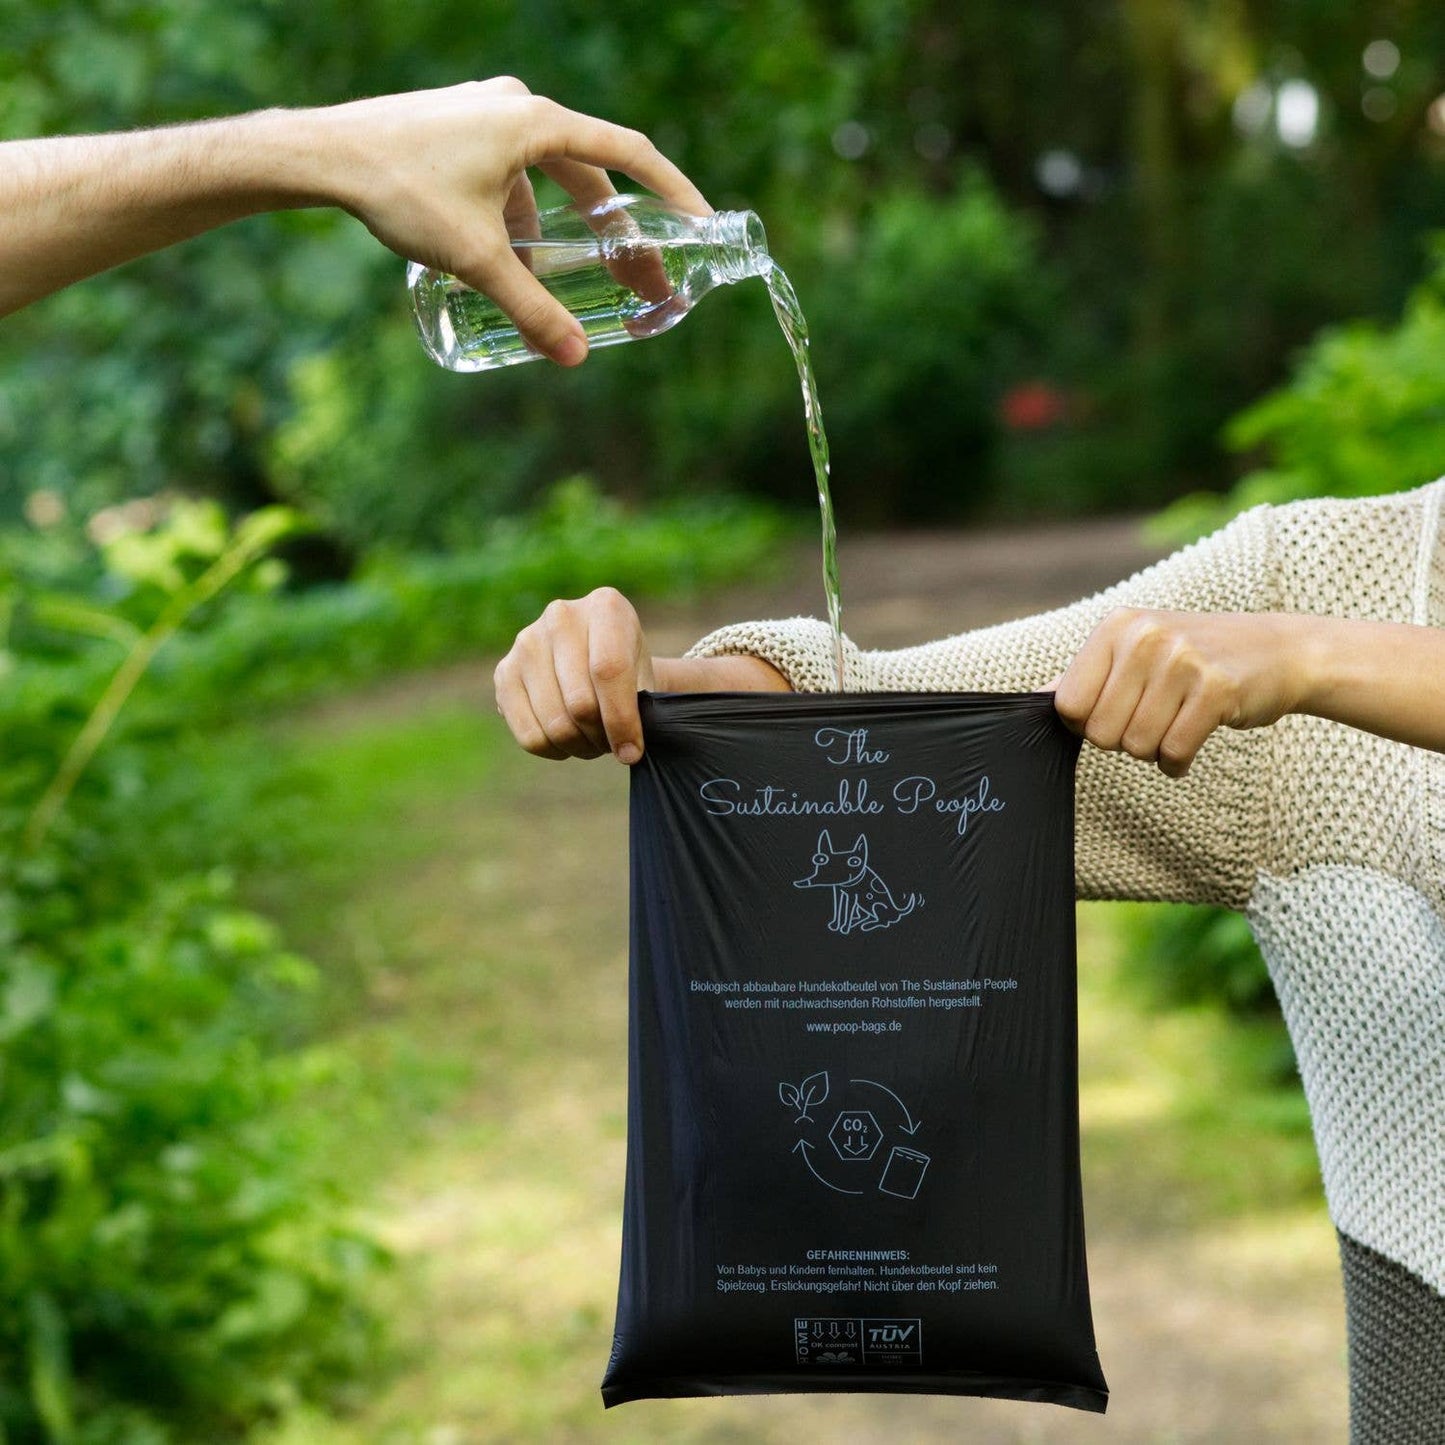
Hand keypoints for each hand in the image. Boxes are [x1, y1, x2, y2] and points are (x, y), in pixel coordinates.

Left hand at [320, 80, 709, 365]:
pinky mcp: (456, 124)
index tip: (702, 223)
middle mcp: (516, 106)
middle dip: (620, 231)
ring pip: (547, 175)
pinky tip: (508, 252)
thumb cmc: (400, 192)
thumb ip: (530, 309)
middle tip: (642, 279)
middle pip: (591, 174)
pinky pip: (510, 170)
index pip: (629, 154)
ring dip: (566, 225)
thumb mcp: (476, 259)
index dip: (673, 193)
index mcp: (536, 123)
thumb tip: (574, 358)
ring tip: (568, 277)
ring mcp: (483, 111)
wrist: (321, 154)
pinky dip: (524, 210)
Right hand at [495, 588, 788, 762]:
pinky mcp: (504, 672)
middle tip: (616, 744)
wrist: (602, 672)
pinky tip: (569, 740)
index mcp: (608, 606)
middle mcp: (560, 614)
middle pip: (579, 703)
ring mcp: (526, 640)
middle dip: (602, 737)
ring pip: (553, 723)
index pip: (609, 672)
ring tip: (596, 740)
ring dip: (579, 747)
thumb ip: (654, 708)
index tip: (635, 752)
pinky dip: (553, 751)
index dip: (623, 722)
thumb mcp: (656, 683)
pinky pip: (528, 734)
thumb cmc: (639, 680)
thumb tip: (638, 750)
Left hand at [1052, 608, 1304, 776]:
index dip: (1086, 723)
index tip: (1115, 713)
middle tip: (1154, 719)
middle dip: (1123, 740)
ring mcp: (1182, 660)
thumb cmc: (1195, 658)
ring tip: (1176, 725)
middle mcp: (1145, 637)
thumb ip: (1085, 677)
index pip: (1066, 704)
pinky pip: (1174, 752)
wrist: (1279, 650)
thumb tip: (1033, 702)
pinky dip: (1178, 761)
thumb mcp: (1135, 651)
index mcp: (1116, 627)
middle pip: (1099, 732)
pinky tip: (1192, 741)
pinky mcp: (1216, 689)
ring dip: (1154, 751)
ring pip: (1136, 745)